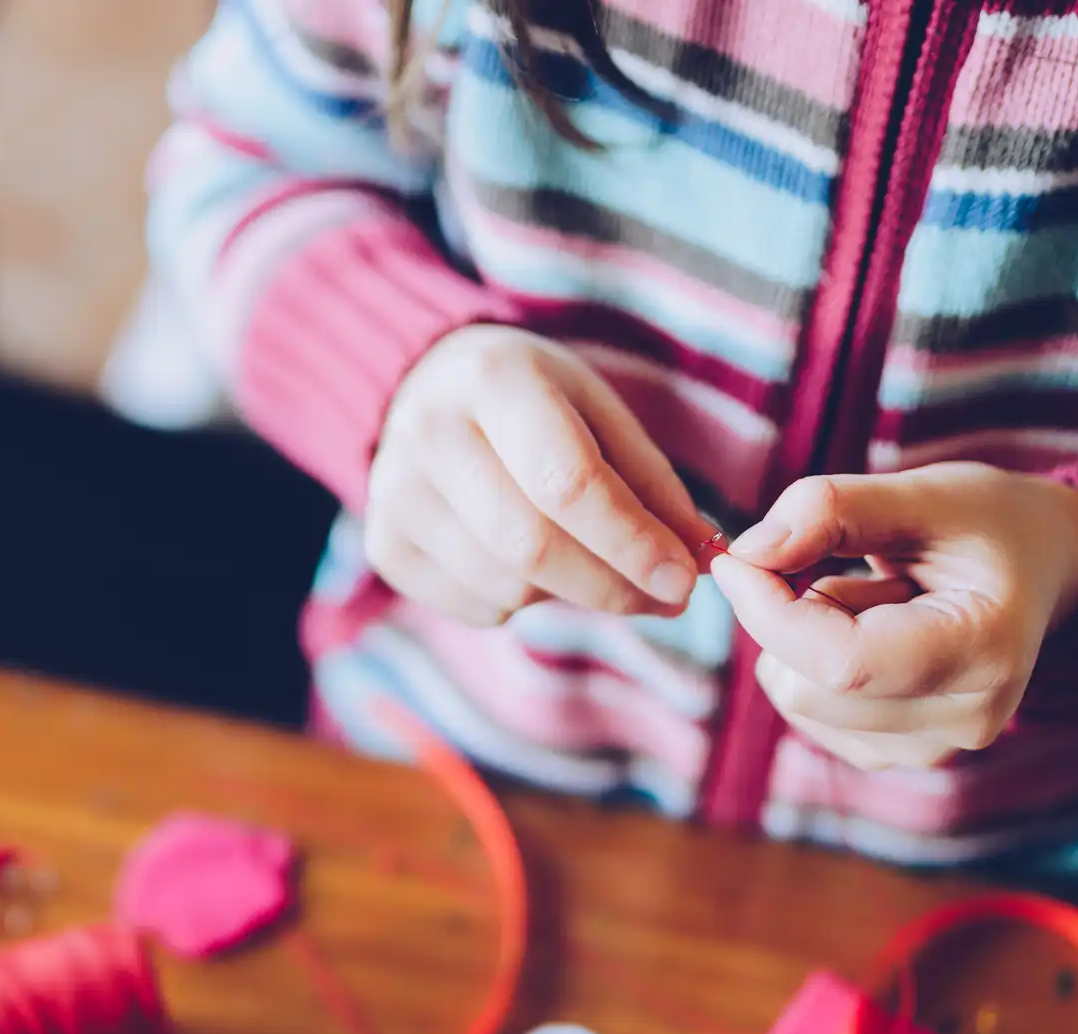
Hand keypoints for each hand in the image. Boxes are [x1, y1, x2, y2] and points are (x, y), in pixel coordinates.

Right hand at [365, 326, 715, 626]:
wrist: (425, 392)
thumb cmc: (534, 402)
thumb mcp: (598, 412)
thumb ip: (650, 486)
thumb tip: (693, 566)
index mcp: (492, 380)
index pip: (567, 482)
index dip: (632, 542)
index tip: (684, 581)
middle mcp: (428, 434)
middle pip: (531, 547)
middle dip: (611, 586)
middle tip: (662, 598)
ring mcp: (394, 494)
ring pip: (507, 588)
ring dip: (569, 592)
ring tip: (584, 558)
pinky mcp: (384, 546)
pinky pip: (478, 609)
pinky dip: (522, 603)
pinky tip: (523, 561)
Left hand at [710, 462, 1077, 770]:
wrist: (1041, 567)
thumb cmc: (988, 523)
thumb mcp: (925, 492)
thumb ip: (833, 509)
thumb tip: (748, 553)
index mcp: (985, 653)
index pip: (842, 662)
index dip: (769, 611)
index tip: (735, 559)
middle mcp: (964, 720)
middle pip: (806, 687)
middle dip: (786, 617)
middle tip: (829, 563)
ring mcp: (933, 749)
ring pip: (798, 702)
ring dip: (802, 639)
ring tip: (870, 596)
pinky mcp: (899, 754)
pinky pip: (807, 712)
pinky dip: (811, 664)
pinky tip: (868, 629)